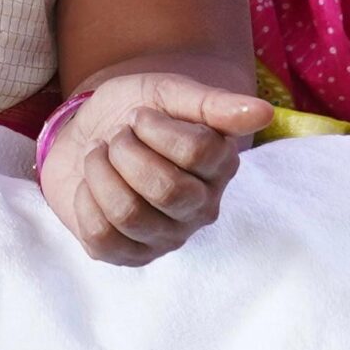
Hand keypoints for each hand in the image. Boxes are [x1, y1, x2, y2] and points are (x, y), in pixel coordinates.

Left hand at [39, 72, 273, 263]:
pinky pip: (102, 238)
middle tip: (117, 138)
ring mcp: (167, 237)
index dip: (155, 128)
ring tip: (100, 157)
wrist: (86, 133)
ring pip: (129, 214)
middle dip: (127, 153)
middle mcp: (202, 208)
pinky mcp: (129, 255)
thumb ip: (214, 104)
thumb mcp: (168, 94)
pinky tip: (91, 186)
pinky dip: (85, 202)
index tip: (139, 116)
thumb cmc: (133, 113)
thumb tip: (264, 112)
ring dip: (101, 173)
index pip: (198, 152)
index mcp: (220, 165)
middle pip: (167, 190)